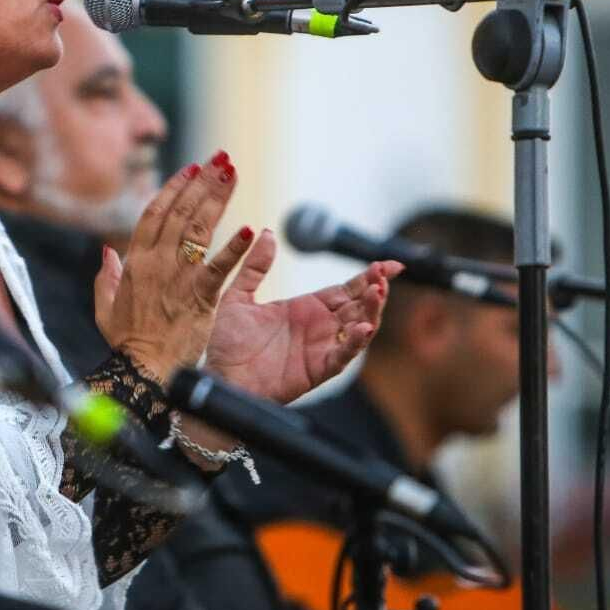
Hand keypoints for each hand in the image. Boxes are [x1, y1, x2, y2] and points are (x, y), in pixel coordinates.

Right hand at [99, 151, 242, 381]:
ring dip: (218, 198)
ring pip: (200, 229)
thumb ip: (105, 277)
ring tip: (232, 173)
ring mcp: (179, 278)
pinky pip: (219, 268)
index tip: (190, 168)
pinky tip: (250, 231)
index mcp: (135, 261)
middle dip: (202, 182)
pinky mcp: (201, 297)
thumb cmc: (126, 343)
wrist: (145, 372)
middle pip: (181, 212)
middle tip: (220, 158)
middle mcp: (157, 263)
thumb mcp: (105, 308)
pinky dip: (234, 249)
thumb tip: (108, 252)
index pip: (154, 213)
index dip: (173, 188)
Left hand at [204, 228, 400, 404]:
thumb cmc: (227, 342)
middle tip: (384, 275)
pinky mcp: (317, 370)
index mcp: (306, 308)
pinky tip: (363, 328)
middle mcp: (319, 327)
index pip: (347, 288)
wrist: (219, 377)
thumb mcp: (239, 296)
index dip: (369, 276)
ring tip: (378, 293)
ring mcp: (321, 348)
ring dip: (372, 312)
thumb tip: (267, 232)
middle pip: (359, 306)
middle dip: (375, 290)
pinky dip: (355, 343)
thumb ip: (255, 266)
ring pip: (358, 329)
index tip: (390, 263)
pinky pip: (342, 356)